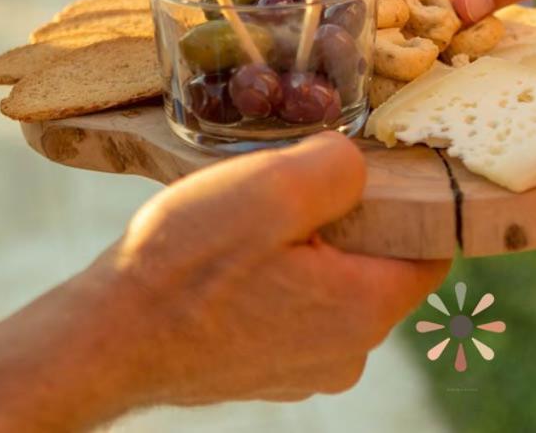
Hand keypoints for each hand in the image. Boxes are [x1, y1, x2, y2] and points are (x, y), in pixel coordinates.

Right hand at [93, 132, 450, 404]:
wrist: (102, 341)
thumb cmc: (183, 267)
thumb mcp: (271, 187)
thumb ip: (339, 166)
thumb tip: (357, 166)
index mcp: (366, 310)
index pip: (433, 248)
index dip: (414, 200)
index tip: (374, 170)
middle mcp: (348, 353)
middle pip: (381, 264)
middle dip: (348, 221)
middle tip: (290, 192)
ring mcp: (306, 370)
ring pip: (334, 284)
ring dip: (306, 248)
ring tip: (251, 227)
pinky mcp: (268, 371)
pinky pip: (295, 309)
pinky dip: (276, 278)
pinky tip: (230, 262)